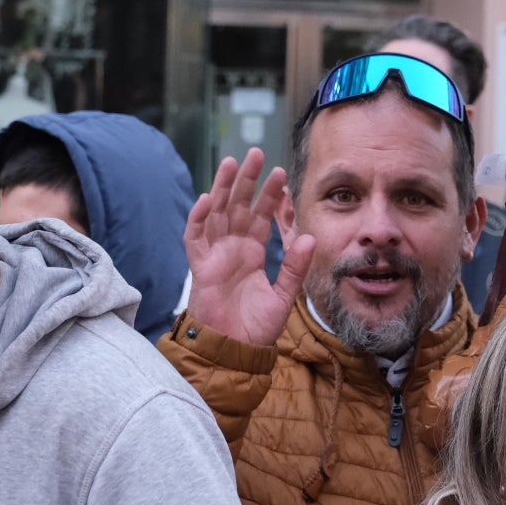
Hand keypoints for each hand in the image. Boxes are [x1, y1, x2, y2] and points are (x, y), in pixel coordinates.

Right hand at [182, 149, 315, 347]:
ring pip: (217, 212)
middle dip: (246, 180)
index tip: (280, 173)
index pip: (261, 215)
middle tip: (256, 152)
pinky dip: (199, 218)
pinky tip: (209, 199)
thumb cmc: (256, 327)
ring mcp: (214, 254)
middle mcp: (233, 247)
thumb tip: (309, 236)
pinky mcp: (199, 266)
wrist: (235, 351)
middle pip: (238, 205)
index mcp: (253, 251)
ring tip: (232, 162)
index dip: (269, 194)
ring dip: (223, 188)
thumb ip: (295, 267)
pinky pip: (196, 237)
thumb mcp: (284, 295)